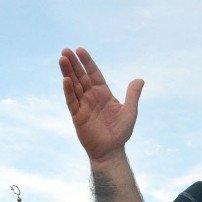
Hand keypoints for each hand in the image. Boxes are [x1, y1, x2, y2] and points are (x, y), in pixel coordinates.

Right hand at [60, 48, 143, 165]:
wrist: (111, 150)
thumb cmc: (120, 132)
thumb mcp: (130, 111)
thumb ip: (132, 95)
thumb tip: (139, 79)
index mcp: (103, 93)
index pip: (93, 73)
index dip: (87, 62)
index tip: (80, 50)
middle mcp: (91, 97)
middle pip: (80, 76)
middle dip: (73, 64)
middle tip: (65, 50)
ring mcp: (83, 106)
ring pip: (73, 86)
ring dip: (67, 73)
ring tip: (61, 59)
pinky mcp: (77, 116)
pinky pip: (72, 101)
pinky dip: (68, 90)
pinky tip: (66, 80)